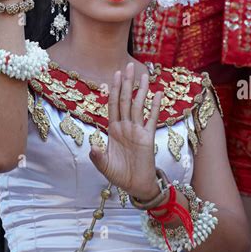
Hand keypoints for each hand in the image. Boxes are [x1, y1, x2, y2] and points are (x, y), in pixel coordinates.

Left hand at [89, 62, 163, 200]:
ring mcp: (137, 130)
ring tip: (144, 75)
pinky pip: (152, 119)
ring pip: (138, 106)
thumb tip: (92, 147)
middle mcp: (125, 126)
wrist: (135, 186)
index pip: (112, 105)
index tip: (114, 75)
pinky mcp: (148, 138)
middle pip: (125, 100)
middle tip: (128, 65)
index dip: (113, 90)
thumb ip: (98, 157)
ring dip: (141, 90)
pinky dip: (155, 106)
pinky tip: (158, 94)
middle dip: (126, 83)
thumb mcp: (104, 166)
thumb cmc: (119, 175)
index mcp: (113, 129)